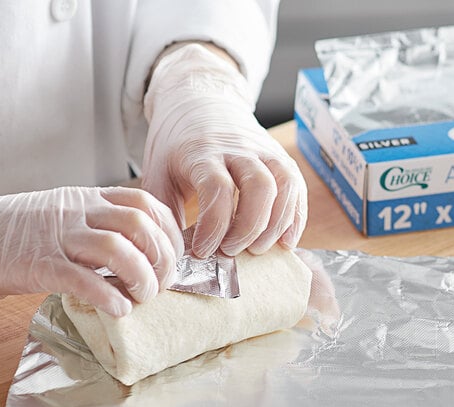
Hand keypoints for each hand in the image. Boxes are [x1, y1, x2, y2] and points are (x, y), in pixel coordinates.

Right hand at [0, 186, 183, 315]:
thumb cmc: (19, 233)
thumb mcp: (66, 215)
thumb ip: (101, 226)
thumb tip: (142, 252)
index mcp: (88, 199)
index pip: (145, 202)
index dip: (170, 232)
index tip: (173, 257)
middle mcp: (78, 212)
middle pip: (139, 224)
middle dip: (162, 258)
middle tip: (161, 284)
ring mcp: (58, 237)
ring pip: (116, 248)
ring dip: (140, 277)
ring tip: (142, 297)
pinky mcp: (39, 264)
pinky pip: (83, 279)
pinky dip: (109, 296)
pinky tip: (119, 309)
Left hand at [142, 43, 307, 258]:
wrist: (199, 103)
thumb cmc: (176, 147)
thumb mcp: (157, 174)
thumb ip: (164, 213)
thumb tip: (177, 255)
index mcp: (202, 151)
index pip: (217, 188)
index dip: (214, 226)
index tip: (203, 251)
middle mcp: (239, 148)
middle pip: (260, 186)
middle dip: (250, 227)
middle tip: (232, 251)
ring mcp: (265, 151)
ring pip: (284, 185)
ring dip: (276, 225)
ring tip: (257, 250)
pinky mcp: (281, 158)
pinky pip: (297, 187)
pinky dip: (295, 218)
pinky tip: (284, 241)